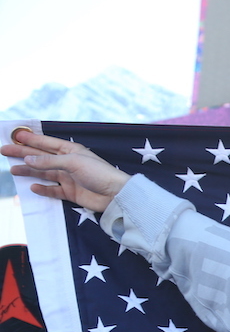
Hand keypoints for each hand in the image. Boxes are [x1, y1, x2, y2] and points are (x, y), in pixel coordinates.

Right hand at [2, 128, 128, 213]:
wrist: (116, 195)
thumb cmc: (99, 174)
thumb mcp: (73, 163)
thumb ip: (49, 161)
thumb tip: (28, 159)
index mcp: (71, 151)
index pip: (46, 143)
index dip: (30, 139)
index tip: (14, 135)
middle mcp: (68, 163)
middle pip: (41, 157)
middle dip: (23, 153)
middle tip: (4, 151)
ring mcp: (69, 178)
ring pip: (44, 173)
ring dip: (29, 170)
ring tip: (13, 170)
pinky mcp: (71, 192)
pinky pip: (53, 190)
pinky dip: (43, 188)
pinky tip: (33, 187)